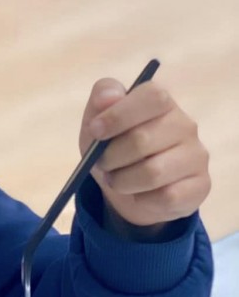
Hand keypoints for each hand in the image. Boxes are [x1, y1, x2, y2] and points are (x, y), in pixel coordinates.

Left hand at [79, 78, 209, 233]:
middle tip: (102, 164)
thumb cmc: (113, 146)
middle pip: (142, 140)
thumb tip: (109, 97)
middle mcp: (185, 125)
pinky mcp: (200, 185)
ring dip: (123, 182)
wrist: (129, 188)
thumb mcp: (96, 122)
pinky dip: (142, 200)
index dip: (119, 114)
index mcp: (161, 102)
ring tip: (117, 180)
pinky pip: (166, 197)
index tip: (95, 130)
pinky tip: (140, 195)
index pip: (151, 96)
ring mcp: (197, 155)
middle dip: (110, 157)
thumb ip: (101, 99)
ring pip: (153, 173)